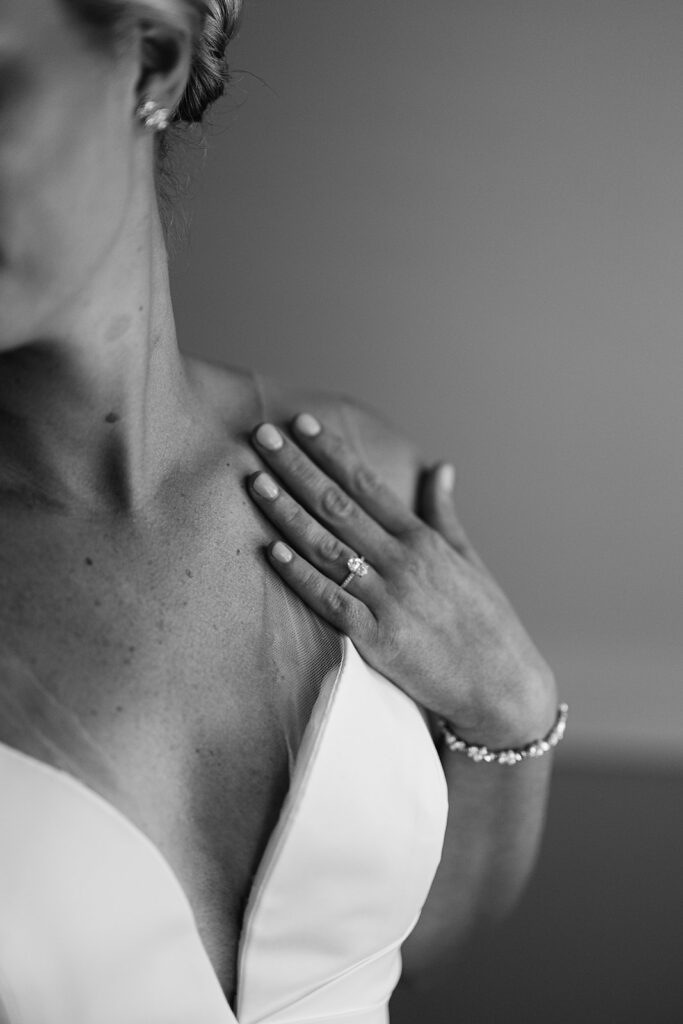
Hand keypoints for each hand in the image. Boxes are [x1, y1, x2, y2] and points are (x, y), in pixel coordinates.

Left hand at [248, 414, 556, 748]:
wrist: (503, 686)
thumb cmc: (487, 622)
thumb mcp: (470, 559)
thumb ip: (445, 513)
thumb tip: (440, 466)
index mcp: (423, 538)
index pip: (367, 484)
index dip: (331, 452)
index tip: (301, 424)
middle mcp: (404, 561)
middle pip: (338, 505)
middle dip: (297, 468)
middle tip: (261, 436)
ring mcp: (389, 599)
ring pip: (327, 547)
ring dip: (287, 513)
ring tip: (256, 483)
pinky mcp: (377, 639)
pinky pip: (330, 601)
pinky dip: (301, 576)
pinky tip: (272, 552)